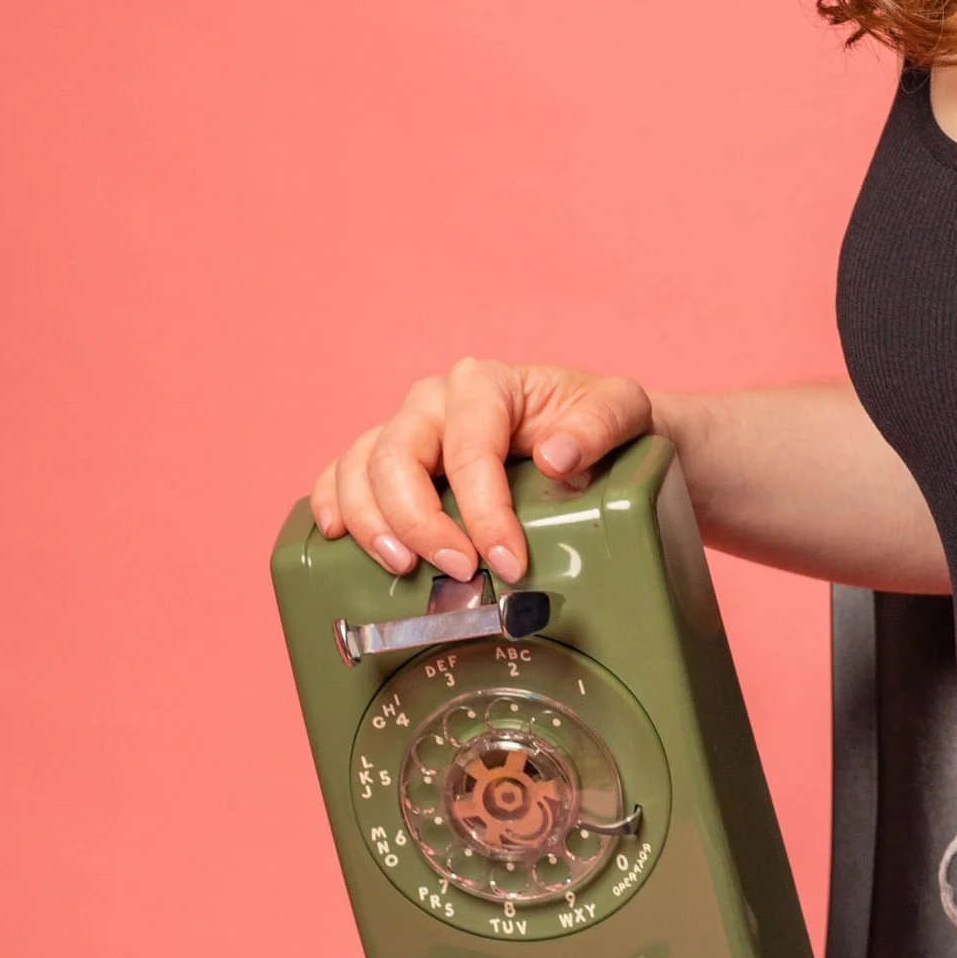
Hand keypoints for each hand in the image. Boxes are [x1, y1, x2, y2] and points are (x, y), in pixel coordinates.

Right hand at [310, 358, 655, 588]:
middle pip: (398, 458)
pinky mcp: (388, 461)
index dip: (483, 509)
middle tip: (461, 573)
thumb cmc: (597, 420)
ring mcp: (405, 430)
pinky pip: (340, 475)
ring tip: (404, 569)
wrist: (591, 434)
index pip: (469, 447)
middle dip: (421, 523)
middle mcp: (433, 402)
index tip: (507, 560)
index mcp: (485, 384)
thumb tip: (555, 455)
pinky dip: (333, 504)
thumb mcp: (623, 409)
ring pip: (359, 468)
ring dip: (372, 524)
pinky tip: (338, 536)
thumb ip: (600, 423)